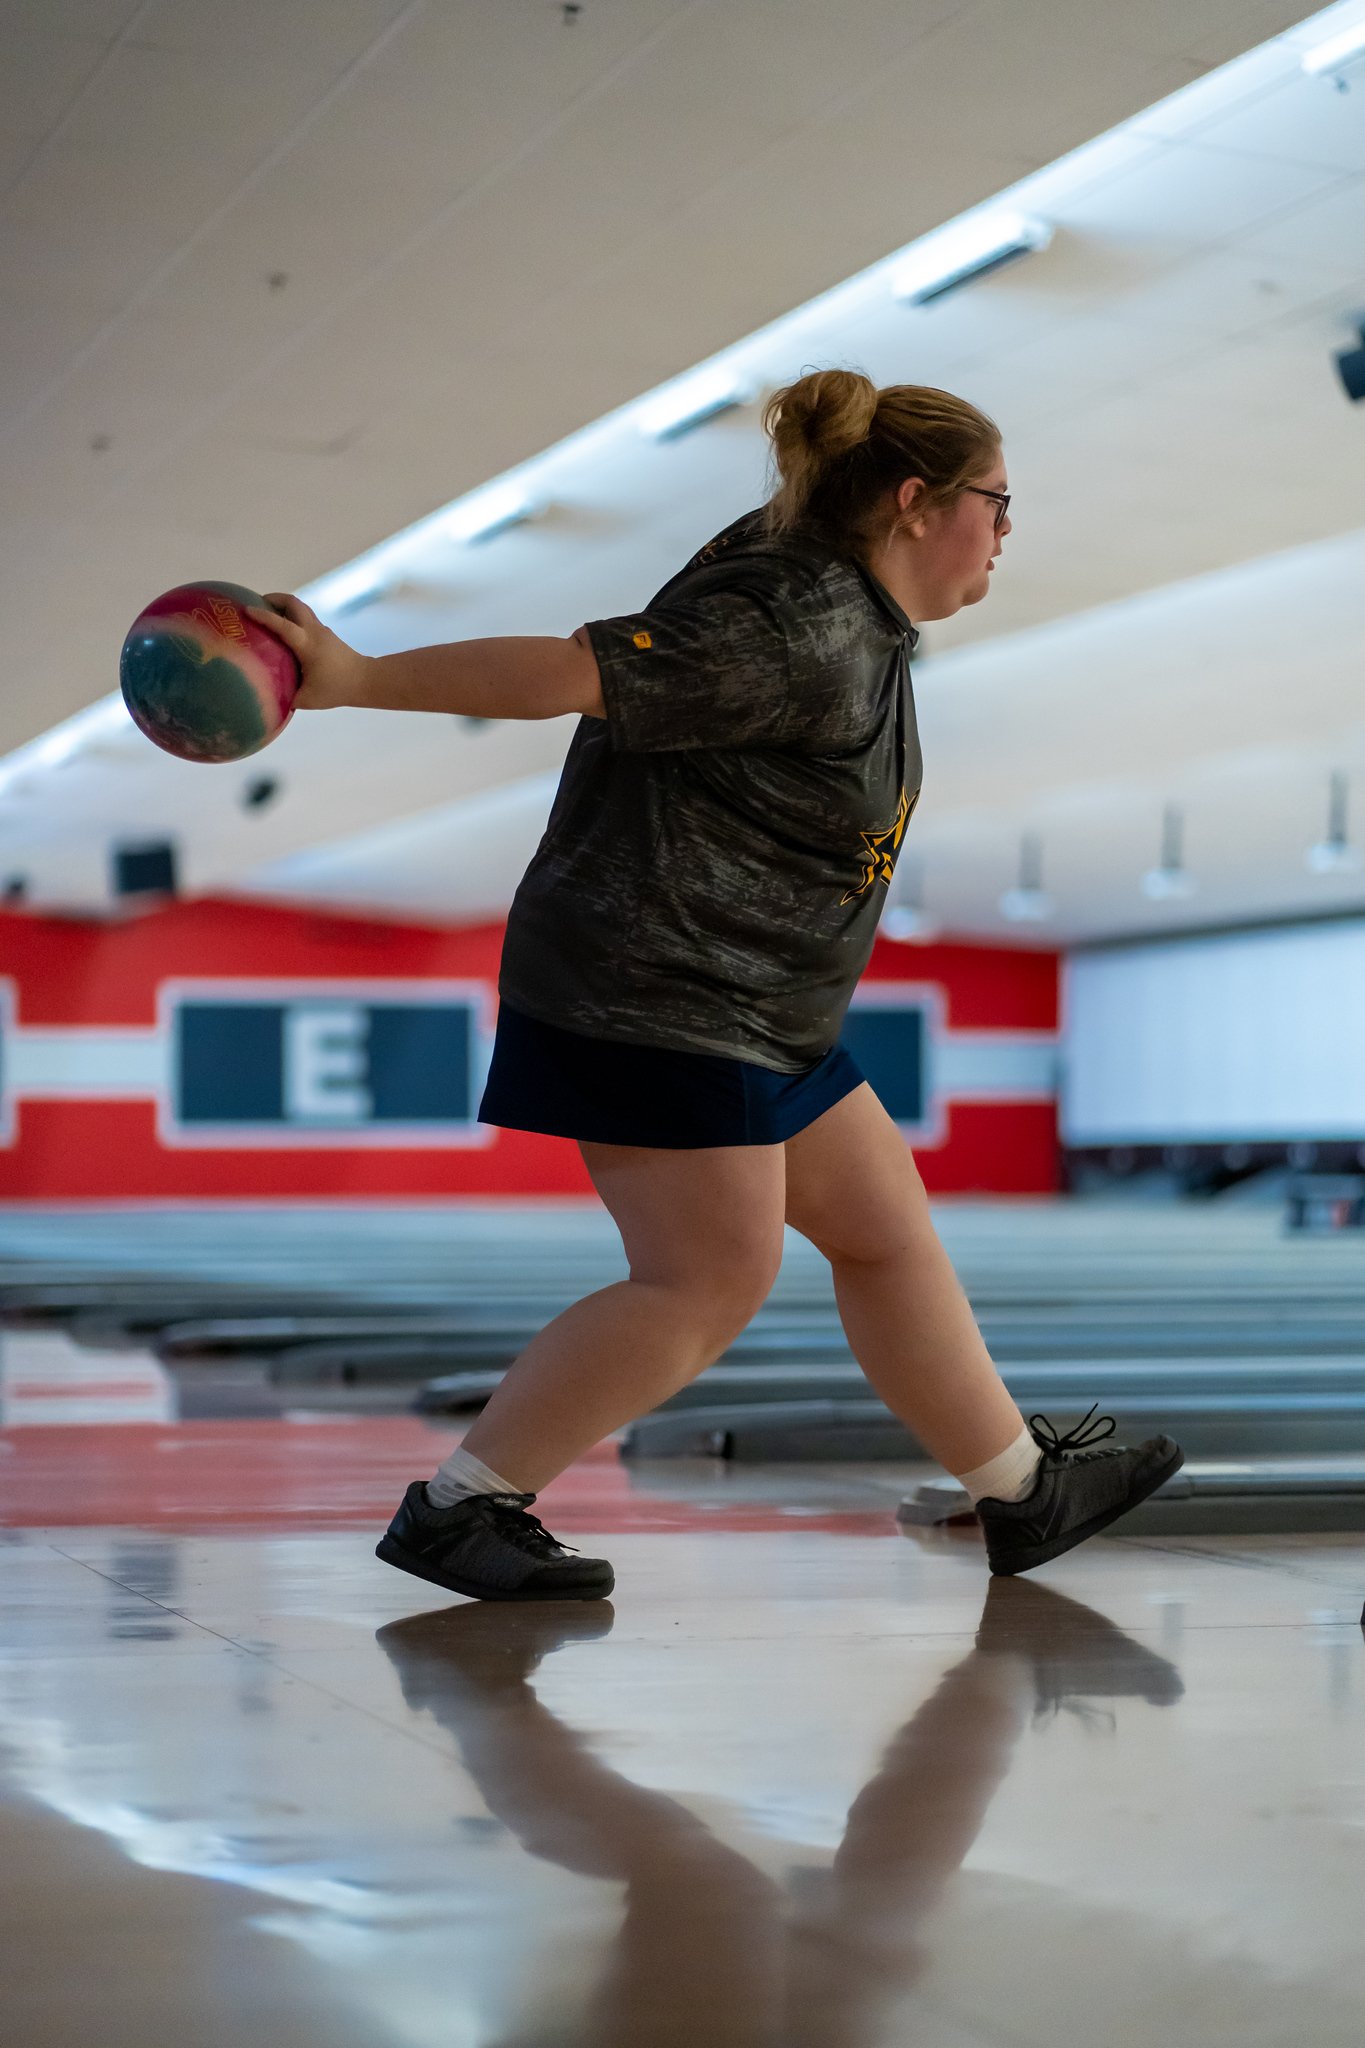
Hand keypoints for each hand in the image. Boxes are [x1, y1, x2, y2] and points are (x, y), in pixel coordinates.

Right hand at [248, 593, 371, 710]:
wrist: (366, 680)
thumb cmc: (337, 689)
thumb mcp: (308, 699)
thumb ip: (285, 696)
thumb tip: (266, 695)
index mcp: (307, 644)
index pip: (283, 625)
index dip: (264, 616)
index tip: (247, 609)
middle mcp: (314, 631)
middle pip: (293, 603)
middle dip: (274, 598)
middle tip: (257, 603)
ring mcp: (321, 630)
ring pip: (300, 607)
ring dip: (283, 605)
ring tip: (267, 612)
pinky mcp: (325, 634)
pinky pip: (305, 617)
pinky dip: (291, 616)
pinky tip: (283, 629)